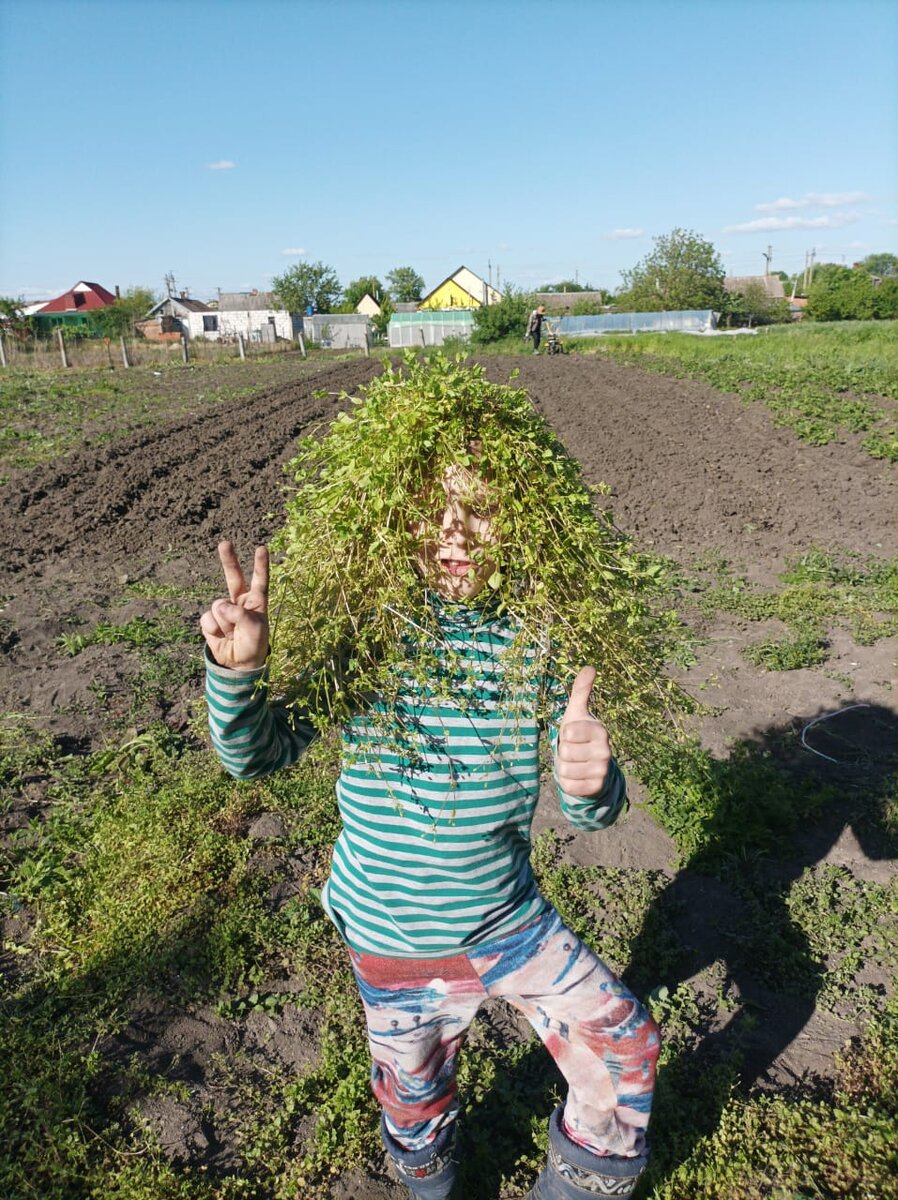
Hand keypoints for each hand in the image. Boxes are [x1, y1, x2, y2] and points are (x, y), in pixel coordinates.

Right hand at [200, 541, 269, 669]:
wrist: (238, 664)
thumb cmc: (253, 644)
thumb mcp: (254, 630)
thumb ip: (239, 614)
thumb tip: (219, 606)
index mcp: (256, 602)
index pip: (259, 581)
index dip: (260, 565)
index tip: (261, 548)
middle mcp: (240, 602)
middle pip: (233, 577)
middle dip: (229, 560)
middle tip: (225, 543)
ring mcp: (224, 610)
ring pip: (218, 606)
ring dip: (224, 623)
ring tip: (232, 634)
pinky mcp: (211, 620)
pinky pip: (208, 618)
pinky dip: (214, 629)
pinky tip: (222, 636)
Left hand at [555, 667, 611, 797]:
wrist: (590, 766)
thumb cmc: (579, 735)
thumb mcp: (576, 713)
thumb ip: (581, 690)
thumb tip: (590, 667)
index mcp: (600, 730)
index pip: (568, 733)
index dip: (565, 735)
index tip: (573, 735)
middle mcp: (606, 751)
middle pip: (565, 752)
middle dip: (563, 753)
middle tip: (574, 751)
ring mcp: (602, 770)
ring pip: (565, 770)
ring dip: (565, 768)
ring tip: (575, 763)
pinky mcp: (596, 788)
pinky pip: (569, 786)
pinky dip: (567, 783)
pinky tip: (577, 777)